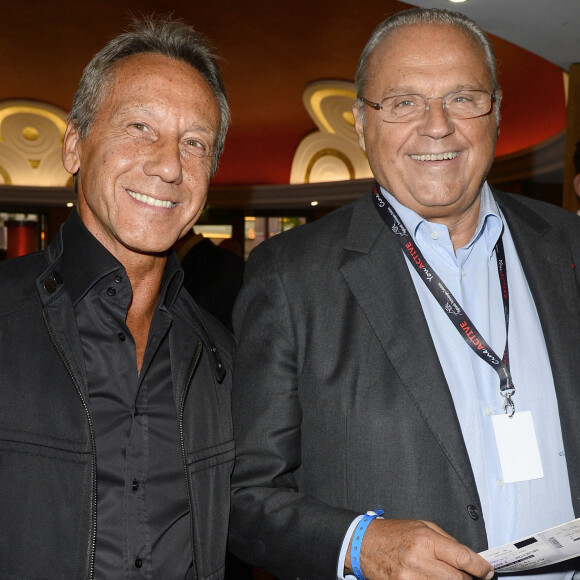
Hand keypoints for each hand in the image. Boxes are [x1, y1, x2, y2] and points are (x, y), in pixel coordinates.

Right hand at [346, 518, 493, 579]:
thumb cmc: (394, 534)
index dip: (481, 567)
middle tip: (469, 575)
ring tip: (449, 576)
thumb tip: (469, 558)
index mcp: (425, 540)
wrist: (365, 545)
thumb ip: (446, 541)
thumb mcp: (422, 526)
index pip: (463, 558)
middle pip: (459, 579)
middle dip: (467, 578)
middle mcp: (419, 560)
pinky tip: (435, 579)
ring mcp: (411, 579)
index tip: (487, 570)